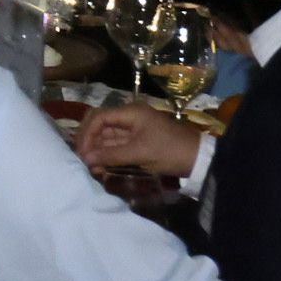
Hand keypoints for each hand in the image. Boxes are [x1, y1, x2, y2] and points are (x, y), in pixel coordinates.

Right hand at [79, 104, 205, 181]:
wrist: (198, 159)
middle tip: (83, 159)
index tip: (82, 153)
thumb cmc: (170, 151)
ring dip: (98, 150)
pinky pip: (116, 145)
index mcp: (131, 112)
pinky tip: (102, 166)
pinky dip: (108, 155)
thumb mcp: (140, 153)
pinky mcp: (137, 140)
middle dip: (89, 141)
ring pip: (107, 136)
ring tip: (92, 167)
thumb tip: (86, 159)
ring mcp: (133, 128)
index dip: (87, 134)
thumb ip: (111, 155)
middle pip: (100, 124)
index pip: (99, 117)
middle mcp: (129, 116)